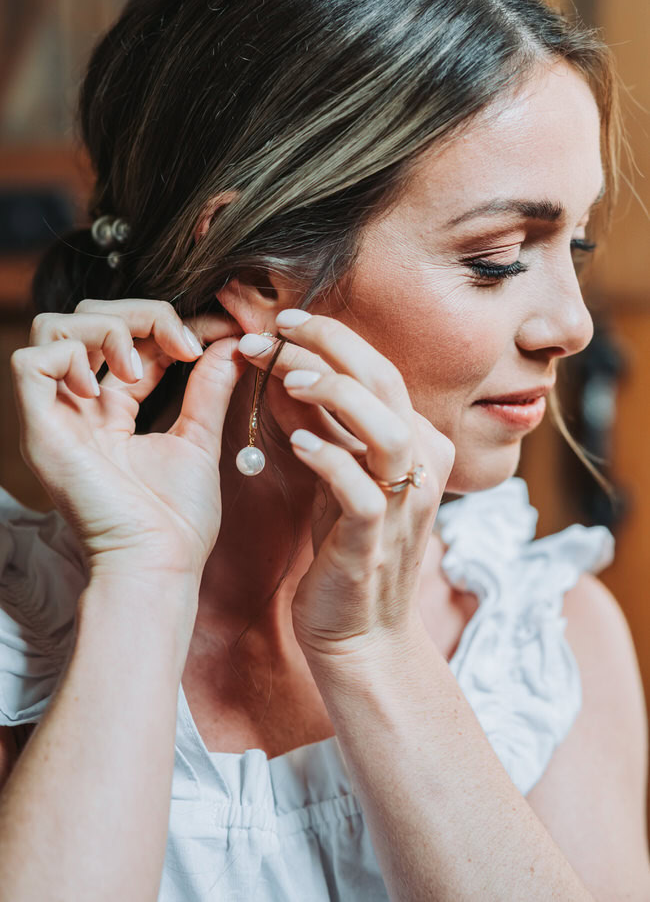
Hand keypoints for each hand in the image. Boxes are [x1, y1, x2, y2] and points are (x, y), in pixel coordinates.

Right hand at [10, 299, 246, 598]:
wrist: (158, 564)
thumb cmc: (177, 520)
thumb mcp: (199, 439)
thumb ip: (209, 388)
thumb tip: (230, 341)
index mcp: (113, 411)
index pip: (130, 340)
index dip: (169, 322)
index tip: (221, 327)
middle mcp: (79, 409)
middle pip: (86, 319)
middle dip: (140, 315)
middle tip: (185, 344)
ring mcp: (56, 418)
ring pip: (54, 329)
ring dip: (106, 329)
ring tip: (138, 367)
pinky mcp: (40, 431)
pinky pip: (29, 362)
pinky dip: (69, 356)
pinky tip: (104, 387)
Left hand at [239, 310, 455, 663]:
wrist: (359, 630)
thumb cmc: (346, 545)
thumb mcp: (336, 473)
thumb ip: (323, 424)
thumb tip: (285, 366)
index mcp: (414, 442)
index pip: (379, 370)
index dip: (332, 339)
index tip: (282, 322)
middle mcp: (420, 465)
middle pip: (387, 385)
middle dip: (332, 346)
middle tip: (279, 327)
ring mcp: (403, 504)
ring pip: (387, 431)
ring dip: (338, 396)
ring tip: (291, 376)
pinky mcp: (376, 540)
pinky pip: (361, 490)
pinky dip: (329, 459)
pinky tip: (295, 441)